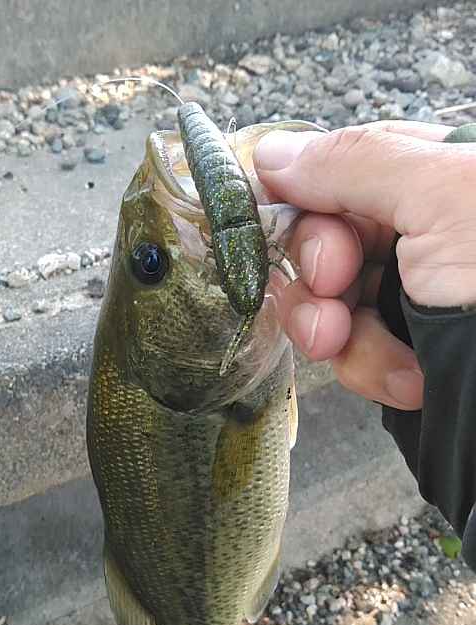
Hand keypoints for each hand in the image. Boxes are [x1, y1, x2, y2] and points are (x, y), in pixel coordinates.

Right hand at [253, 120, 475, 409]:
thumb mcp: (444, 197)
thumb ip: (354, 162)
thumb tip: (273, 152)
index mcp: (438, 176)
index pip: (339, 174)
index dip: (308, 205)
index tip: (304, 231)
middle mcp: (422, 232)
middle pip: (325, 241)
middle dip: (321, 276)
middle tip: (335, 291)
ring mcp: (412, 295)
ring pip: (331, 302)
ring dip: (341, 334)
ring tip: (385, 356)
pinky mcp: (407, 348)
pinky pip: (354, 350)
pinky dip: (372, 368)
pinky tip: (409, 380)